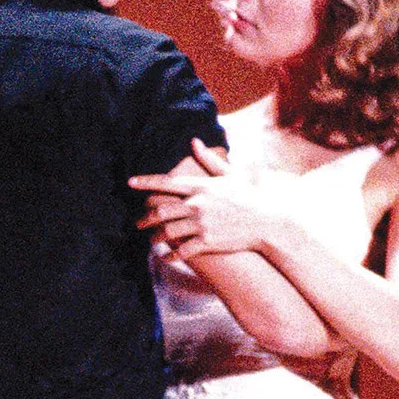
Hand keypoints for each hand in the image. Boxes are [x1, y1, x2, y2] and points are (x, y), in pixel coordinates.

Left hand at [131, 139, 277, 259]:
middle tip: (138, 222)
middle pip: (162, 210)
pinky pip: (183, 250)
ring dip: (156, 237)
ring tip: (151, 240)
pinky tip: (166, 257)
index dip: (146, 182)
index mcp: (201, 186)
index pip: (167, 182)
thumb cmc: (250, 196)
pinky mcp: (208, 241)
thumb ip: (209, 159)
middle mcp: (198, 204)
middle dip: (146, 217)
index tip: (130, 182)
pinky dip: (172, 255)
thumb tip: (194, 141)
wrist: (268, 221)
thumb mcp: (230, 175)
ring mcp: (202, 223)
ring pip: (169, 231)